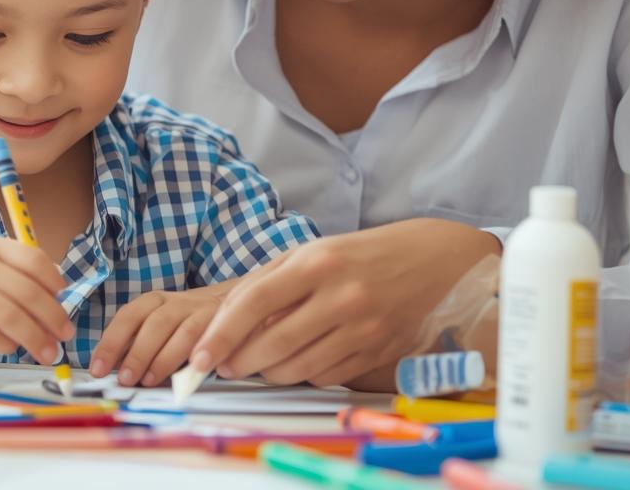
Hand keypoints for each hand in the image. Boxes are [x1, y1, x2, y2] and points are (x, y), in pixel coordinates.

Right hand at [0, 238, 73, 362]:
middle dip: (52, 318)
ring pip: (11, 317)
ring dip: (35, 338)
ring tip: (47, 352)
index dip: (54, 282)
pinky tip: (11, 347)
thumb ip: (12, 273)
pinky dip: (6, 344)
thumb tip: (55, 298)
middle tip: (65, 336)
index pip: (33, 260)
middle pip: (27, 293)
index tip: (64, 300)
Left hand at [87, 282, 235, 386]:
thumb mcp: (164, 325)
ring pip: (182, 330)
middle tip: (124, 379)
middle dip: (136, 352)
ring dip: (163, 358)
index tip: (97, 368)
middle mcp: (180, 302)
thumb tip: (113, 369)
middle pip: (154, 322)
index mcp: (158, 301)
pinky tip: (190, 374)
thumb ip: (142, 342)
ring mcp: (205, 311)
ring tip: (149, 381)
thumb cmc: (194, 322)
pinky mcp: (228, 323)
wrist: (244, 300)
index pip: (129, 316)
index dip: (111, 341)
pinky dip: (199, 357)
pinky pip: (214, 338)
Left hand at [187, 219, 500, 387]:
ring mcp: (363, 327)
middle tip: (222, 365)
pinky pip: (326, 376)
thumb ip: (268, 281)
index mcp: (318, 262)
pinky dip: (302, 375)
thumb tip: (223, 321)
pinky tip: (296, 363)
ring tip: (255, 363)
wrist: (430, 261)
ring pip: (298, 367)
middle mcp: (342, 295)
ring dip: (267, 372)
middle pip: (273, 343)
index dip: (221, 333)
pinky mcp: (378, 350)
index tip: (199, 356)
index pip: (255, 302)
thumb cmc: (358, 255)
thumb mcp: (312, 252)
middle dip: (238, 360)